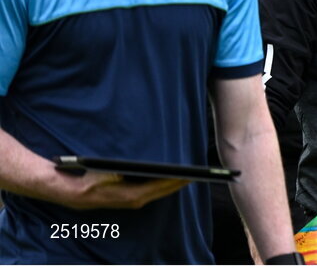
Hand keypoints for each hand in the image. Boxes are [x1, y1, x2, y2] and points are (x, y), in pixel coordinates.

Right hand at [55, 170, 190, 209]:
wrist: (69, 191)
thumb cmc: (89, 179)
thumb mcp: (109, 172)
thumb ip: (127, 172)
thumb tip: (145, 166)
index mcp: (132, 195)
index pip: (162, 186)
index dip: (178, 180)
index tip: (193, 174)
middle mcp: (134, 201)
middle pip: (163, 191)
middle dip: (179, 182)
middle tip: (196, 173)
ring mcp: (131, 202)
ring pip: (157, 193)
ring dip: (171, 185)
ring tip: (185, 174)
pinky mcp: (127, 200)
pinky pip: (149, 193)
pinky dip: (160, 187)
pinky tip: (166, 179)